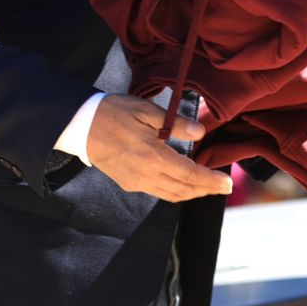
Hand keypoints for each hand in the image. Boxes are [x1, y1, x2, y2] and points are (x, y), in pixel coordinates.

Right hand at [86, 94, 231, 201]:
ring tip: (206, 185)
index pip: (190, 175)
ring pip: (171, 195)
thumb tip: (200, 133)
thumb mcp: (146, 110)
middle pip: (183, 190)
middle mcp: (146, 176)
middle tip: (223, 187)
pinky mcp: (128, 183)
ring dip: (191, 192)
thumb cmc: (114, 113)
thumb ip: (175, 124)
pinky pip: (158, 192)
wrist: (80, 126)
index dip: (210, 181)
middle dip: (205, 190)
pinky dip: (175, 190)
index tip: (227, 184)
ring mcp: (136, 182)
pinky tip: (181, 180)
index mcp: (153, 157)